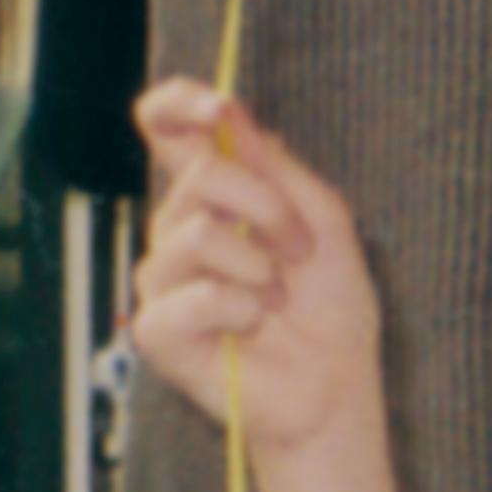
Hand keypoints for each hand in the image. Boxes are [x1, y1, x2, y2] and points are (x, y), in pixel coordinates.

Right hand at [125, 84, 386, 473]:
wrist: (335, 387)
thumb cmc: (330, 308)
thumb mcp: (323, 220)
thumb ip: (276, 166)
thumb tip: (229, 113)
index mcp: (214, 198)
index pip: (166, 129)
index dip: (178, 104)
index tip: (218, 107)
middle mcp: (178, 232)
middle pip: (199, 174)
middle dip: (267, 206)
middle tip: (300, 248)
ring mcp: (162, 283)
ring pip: (195, 234)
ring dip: (259, 266)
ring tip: (277, 298)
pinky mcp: (157, 332)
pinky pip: (196, 295)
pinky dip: (241, 308)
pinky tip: (252, 327)